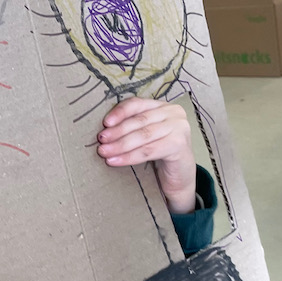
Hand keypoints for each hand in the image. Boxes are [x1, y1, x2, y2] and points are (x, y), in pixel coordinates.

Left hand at [97, 97, 196, 214]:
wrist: (180, 176)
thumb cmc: (160, 153)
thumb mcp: (147, 135)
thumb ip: (134, 126)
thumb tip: (105, 129)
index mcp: (164, 106)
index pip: (138, 104)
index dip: (120, 112)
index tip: (105, 123)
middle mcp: (174, 113)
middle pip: (139, 121)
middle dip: (117, 131)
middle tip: (101, 140)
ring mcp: (179, 128)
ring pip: (143, 136)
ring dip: (120, 145)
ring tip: (104, 152)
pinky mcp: (179, 145)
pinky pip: (148, 150)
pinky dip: (129, 156)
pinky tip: (115, 161)